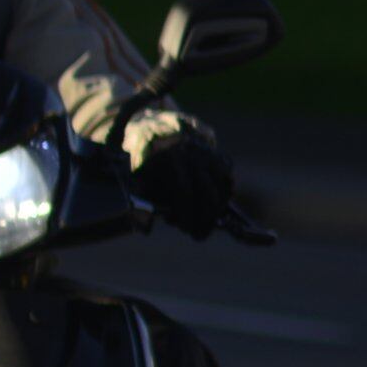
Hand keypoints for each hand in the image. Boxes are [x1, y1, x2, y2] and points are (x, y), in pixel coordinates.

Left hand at [131, 123, 234, 238]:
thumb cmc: (147, 160)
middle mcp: (193, 156)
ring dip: (215, 211)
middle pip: (207, 194)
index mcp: (170, 160)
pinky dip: (224, 196)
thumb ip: (143, 199)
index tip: (186, 229)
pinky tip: (216, 209)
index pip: (184, 192)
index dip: (186, 214)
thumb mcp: (138, 176)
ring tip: (206, 225)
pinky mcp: (219, 157)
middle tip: (199, 235)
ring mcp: (209, 156)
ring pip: (221, 189)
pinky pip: (227, 181)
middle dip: (204, 219)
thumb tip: (145, 227)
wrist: (161, 131)